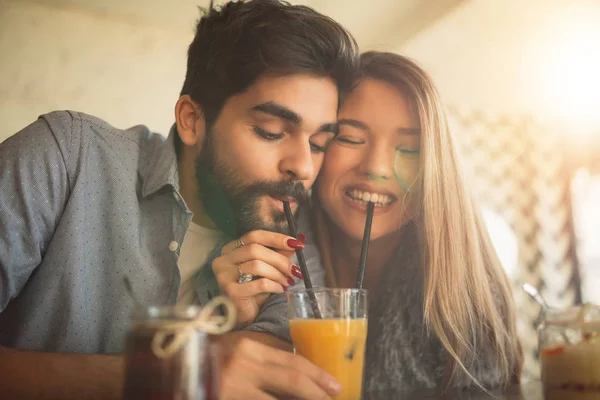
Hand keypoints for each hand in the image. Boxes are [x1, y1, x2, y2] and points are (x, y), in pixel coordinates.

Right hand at [212, 230, 305, 326]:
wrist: (244, 315)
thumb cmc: (255, 289)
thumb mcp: (267, 267)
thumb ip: (279, 253)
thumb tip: (299, 239)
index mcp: (230, 250)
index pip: (253, 236)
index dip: (275, 238)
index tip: (295, 244)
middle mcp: (223, 260)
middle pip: (255, 249)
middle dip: (280, 259)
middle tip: (294, 269)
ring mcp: (224, 276)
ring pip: (256, 265)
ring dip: (278, 273)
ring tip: (288, 281)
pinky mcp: (231, 291)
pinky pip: (259, 283)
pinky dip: (274, 285)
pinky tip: (280, 289)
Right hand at [217, 336, 339, 399]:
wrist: (171, 366)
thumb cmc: (212, 355)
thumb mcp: (241, 347)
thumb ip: (268, 355)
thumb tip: (300, 366)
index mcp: (250, 348)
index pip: (293, 362)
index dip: (317, 376)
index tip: (335, 387)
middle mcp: (243, 367)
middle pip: (291, 382)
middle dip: (317, 395)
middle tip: (333, 399)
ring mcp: (233, 389)